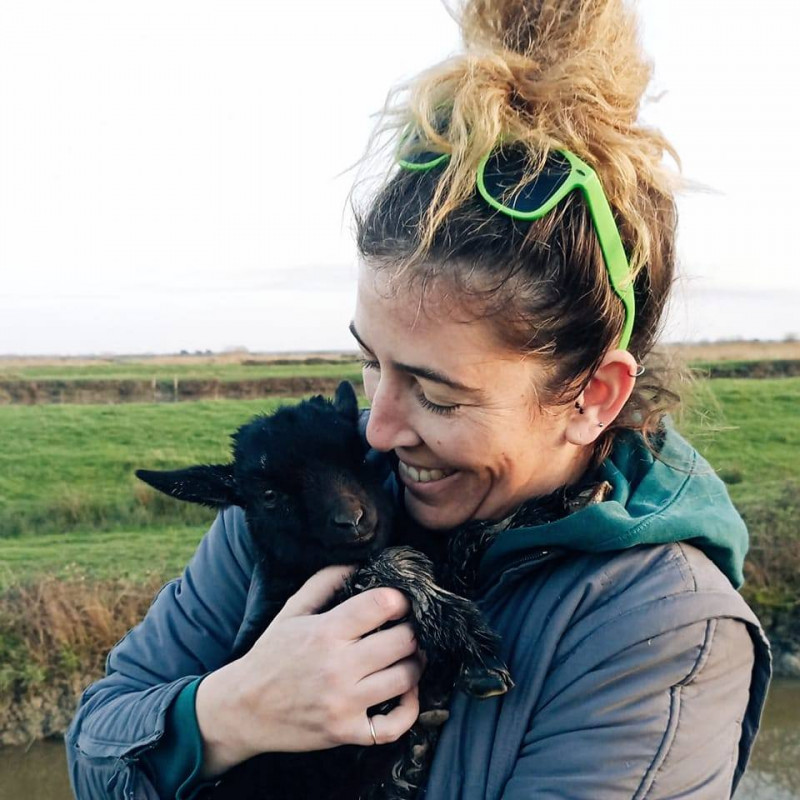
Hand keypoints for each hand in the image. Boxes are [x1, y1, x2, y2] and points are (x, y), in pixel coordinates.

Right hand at [196, 565, 422, 777]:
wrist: (242, 708)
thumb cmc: (270, 656)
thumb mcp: (291, 611)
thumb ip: (324, 582)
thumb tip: (357, 562)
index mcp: (326, 632)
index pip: (381, 604)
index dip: (400, 599)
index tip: (400, 602)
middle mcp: (338, 667)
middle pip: (402, 641)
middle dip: (412, 630)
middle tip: (408, 628)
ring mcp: (344, 703)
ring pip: (405, 679)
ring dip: (415, 664)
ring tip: (409, 655)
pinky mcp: (346, 732)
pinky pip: (394, 726)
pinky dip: (410, 710)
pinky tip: (407, 693)